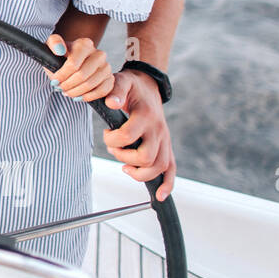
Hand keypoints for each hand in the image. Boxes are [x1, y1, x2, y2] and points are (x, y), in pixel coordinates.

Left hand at [43, 34, 113, 100]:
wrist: (71, 63)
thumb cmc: (59, 56)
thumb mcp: (52, 46)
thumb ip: (54, 43)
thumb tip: (60, 50)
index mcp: (85, 44)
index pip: (73, 64)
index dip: (61, 75)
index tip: (54, 80)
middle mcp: (99, 54)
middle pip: (82, 75)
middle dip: (68, 85)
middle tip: (59, 88)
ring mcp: (106, 66)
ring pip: (91, 84)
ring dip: (75, 92)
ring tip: (66, 92)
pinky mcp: (110, 78)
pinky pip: (102, 91)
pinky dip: (88, 96)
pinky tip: (78, 97)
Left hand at [101, 69, 175, 201]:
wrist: (148, 85)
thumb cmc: (131, 86)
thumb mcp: (121, 81)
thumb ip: (115, 90)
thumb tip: (110, 103)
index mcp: (146, 115)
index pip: (128, 136)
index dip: (112, 139)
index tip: (107, 133)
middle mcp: (158, 130)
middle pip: (145, 157)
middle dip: (124, 157)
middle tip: (115, 148)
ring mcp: (164, 140)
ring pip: (158, 167)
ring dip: (138, 172)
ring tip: (125, 165)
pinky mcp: (166, 147)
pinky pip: (172, 169)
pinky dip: (167, 184)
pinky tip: (160, 195)